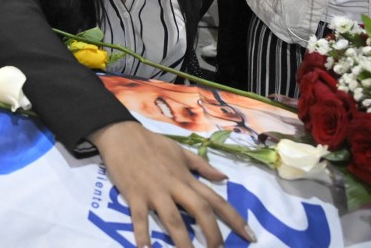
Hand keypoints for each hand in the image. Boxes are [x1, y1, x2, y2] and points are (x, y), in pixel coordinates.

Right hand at [90, 122, 253, 247]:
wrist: (121, 134)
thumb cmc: (151, 143)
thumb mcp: (180, 151)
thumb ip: (202, 166)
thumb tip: (224, 178)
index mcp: (186, 177)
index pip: (215, 199)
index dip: (234, 218)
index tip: (249, 235)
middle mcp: (174, 186)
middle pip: (199, 210)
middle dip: (212, 234)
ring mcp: (154, 191)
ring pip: (172, 219)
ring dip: (182, 241)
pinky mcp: (134, 195)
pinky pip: (139, 218)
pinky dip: (142, 234)